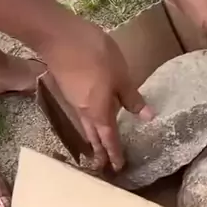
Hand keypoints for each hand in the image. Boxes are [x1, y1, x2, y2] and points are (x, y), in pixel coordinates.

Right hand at [41, 17, 153, 170]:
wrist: (59, 37)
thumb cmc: (95, 56)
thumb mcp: (121, 76)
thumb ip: (132, 97)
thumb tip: (147, 117)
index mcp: (99, 112)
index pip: (109, 139)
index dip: (114, 153)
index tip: (118, 169)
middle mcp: (84, 111)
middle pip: (94, 136)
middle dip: (100, 151)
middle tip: (105, 167)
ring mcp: (74, 100)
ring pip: (86, 125)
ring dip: (93, 137)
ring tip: (99, 146)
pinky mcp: (69, 88)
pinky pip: (81, 113)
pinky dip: (89, 122)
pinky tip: (93, 116)